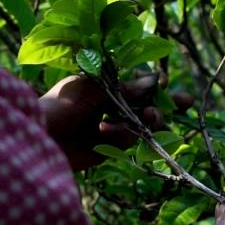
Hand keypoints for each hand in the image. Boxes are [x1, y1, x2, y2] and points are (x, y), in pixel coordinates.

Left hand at [39, 74, 192, 170]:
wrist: (41, 137)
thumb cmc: (61, 104)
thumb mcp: (95, 88)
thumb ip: (126, 87)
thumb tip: (156, 78)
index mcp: (107, 83)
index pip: (140, 82)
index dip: (157, 84)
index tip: (173, 88)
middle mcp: (113, 104)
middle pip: (148, 104)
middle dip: (164, 105)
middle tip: (182, 103)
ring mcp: (113, 126)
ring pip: (144, 124)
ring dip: (146, 120)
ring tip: (147, 118)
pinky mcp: (110, 147)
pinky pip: (130, 140)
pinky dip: (123, 136)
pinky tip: (105, 133)